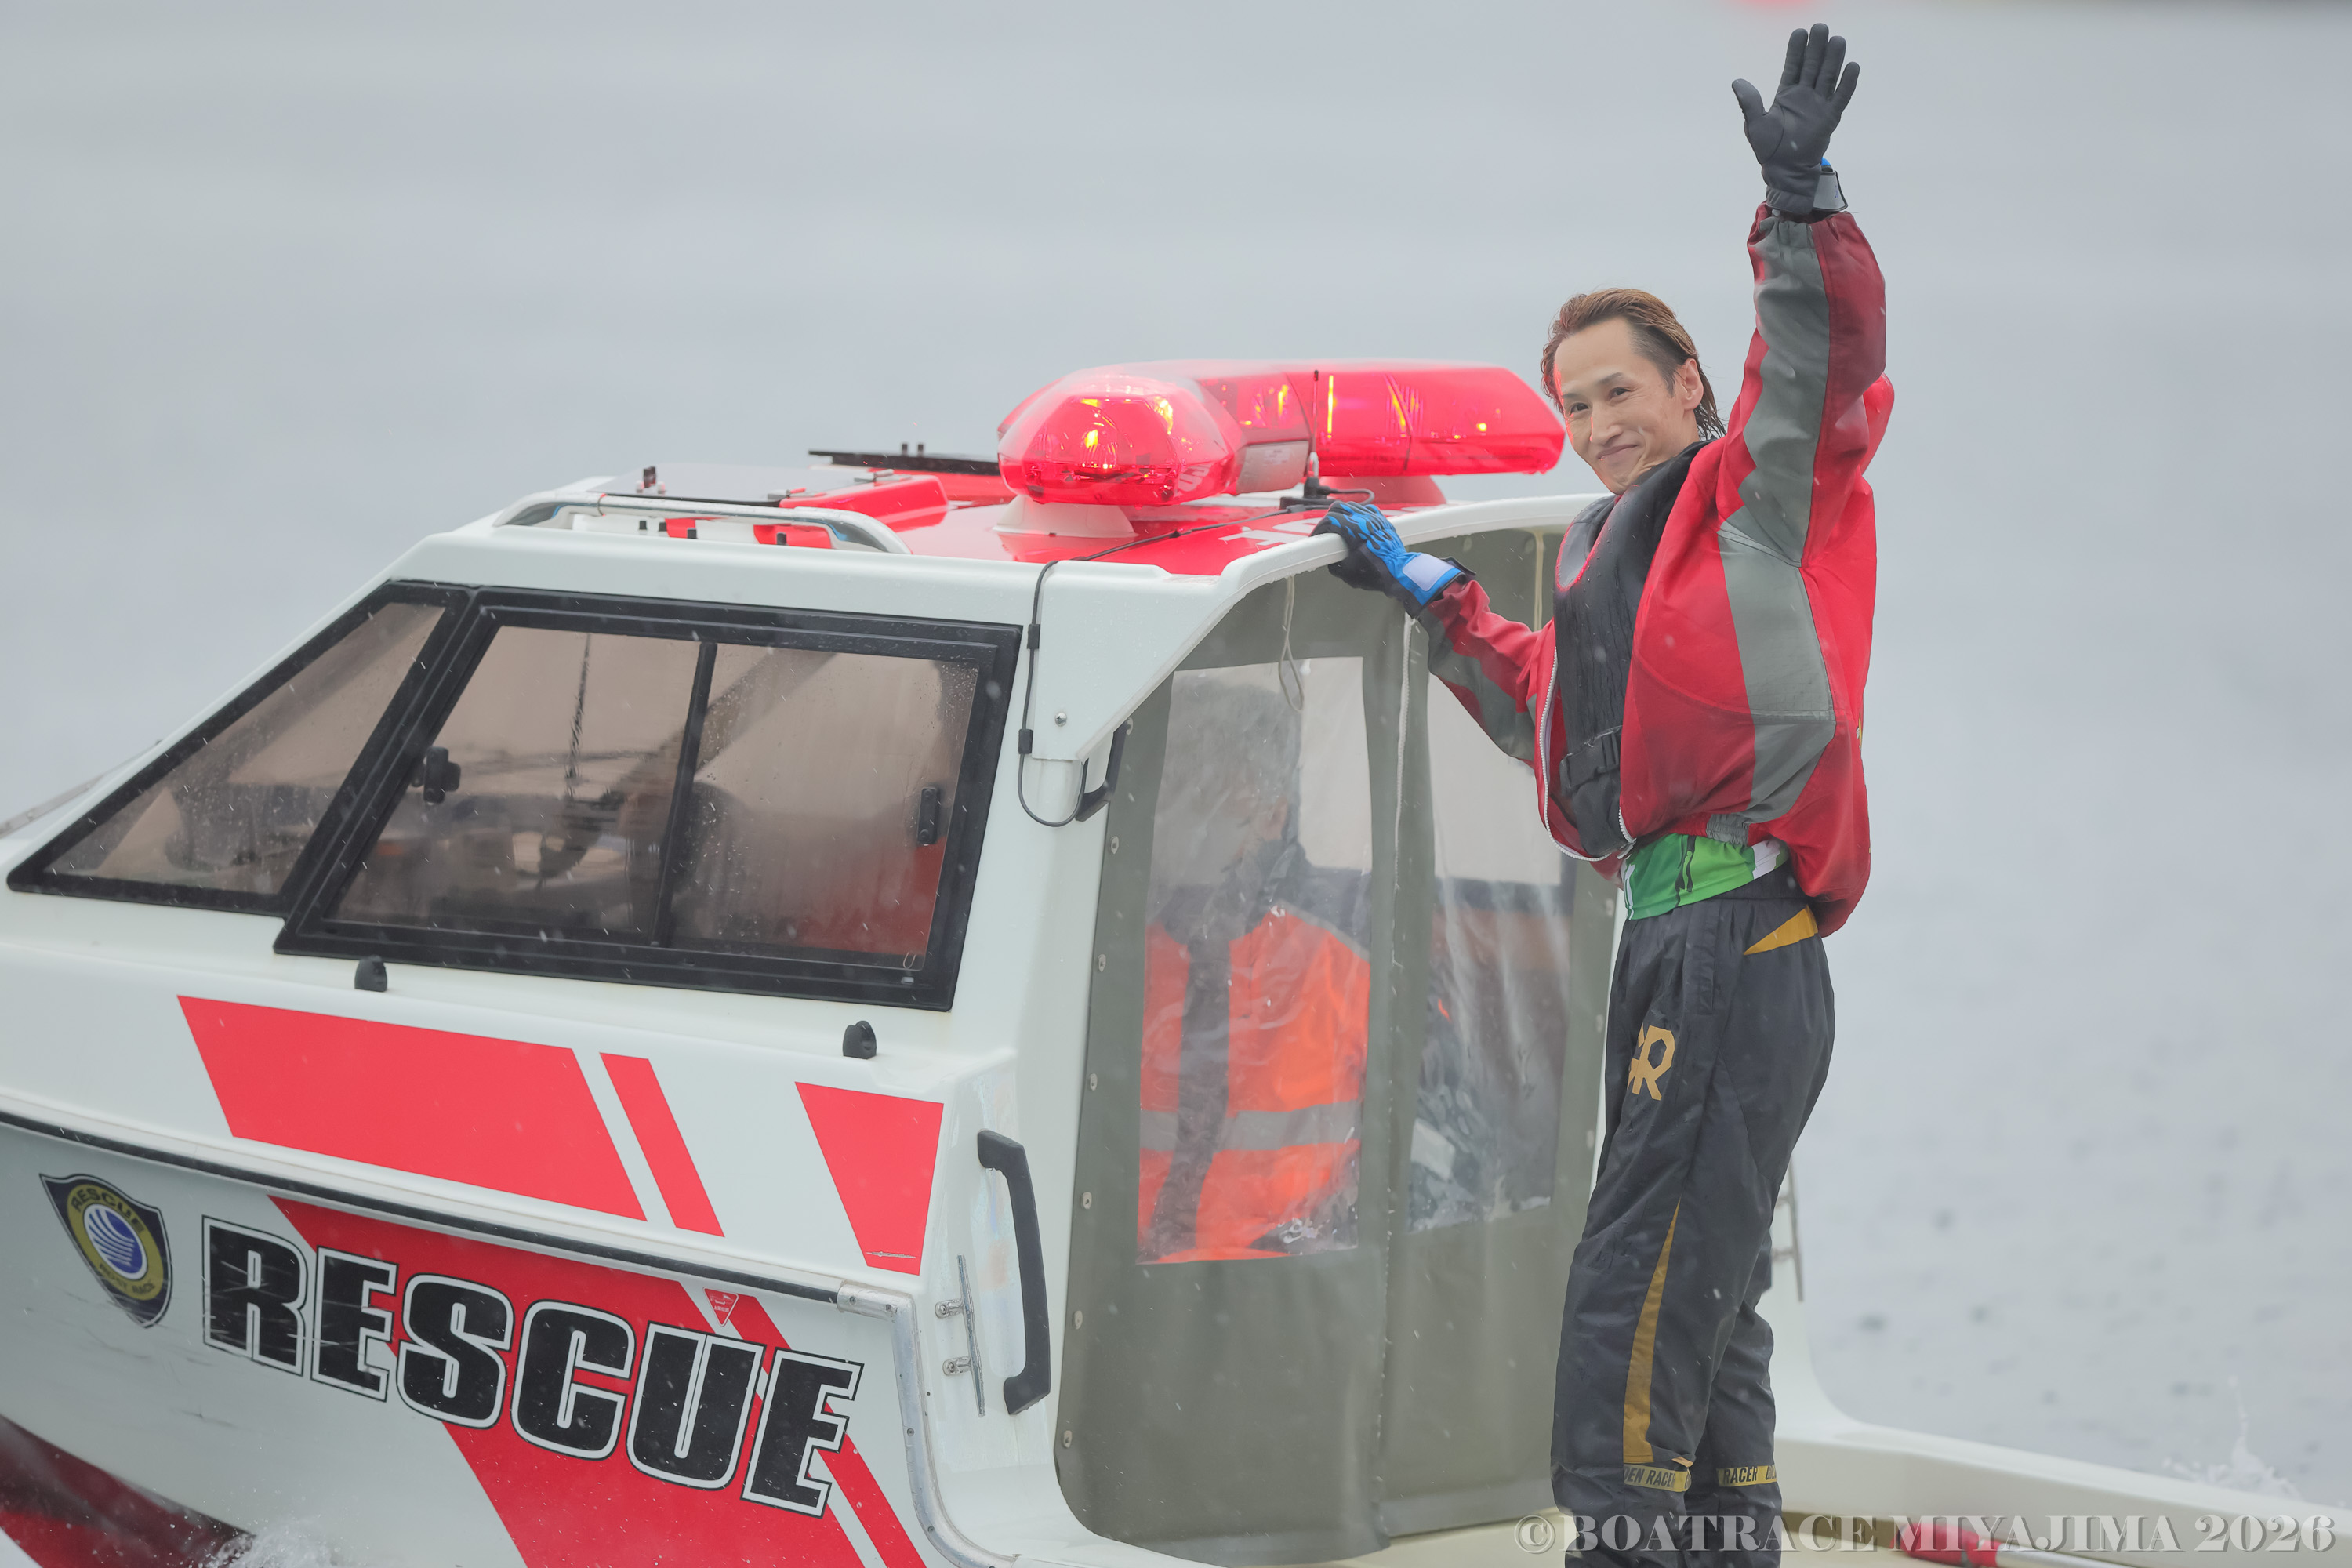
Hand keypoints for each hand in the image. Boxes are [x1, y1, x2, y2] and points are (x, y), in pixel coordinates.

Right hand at [1313, 501, 1462, 608]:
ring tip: (1340, 528)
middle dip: (1328, 518)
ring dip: (1342, 514)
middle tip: (1326, 531)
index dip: (1319, 529)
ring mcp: (1375, 518)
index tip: (1316, 537)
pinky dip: (1358, 514)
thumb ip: (1333, 564)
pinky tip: (1356, 524)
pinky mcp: (1383, 520)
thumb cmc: (1375, 574)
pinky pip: (1367, 509)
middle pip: (1338, 507)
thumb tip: (1330, 560)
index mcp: (1354, 530)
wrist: (1399, 572)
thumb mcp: (1346, 573)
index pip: (1329, 520)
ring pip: (1352, 506)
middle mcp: (1365, 520)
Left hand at [1732, 22, 1859, 212]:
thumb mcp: (1755, 124)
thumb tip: (1736, 82)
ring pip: (1828, 77)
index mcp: (1786, 94)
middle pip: (1813, 66)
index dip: (1797, 50)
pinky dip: (1847, 83)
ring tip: (1838, 40)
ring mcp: (1818, 105)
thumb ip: (1749, 103)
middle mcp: (1804, 95)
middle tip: (1821, 27)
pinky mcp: (1830, 117)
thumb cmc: (1769, 148)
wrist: (1784, 170)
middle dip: (1817, 48)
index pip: (1793, 66)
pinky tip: (1852, 66)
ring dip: (1833, 59)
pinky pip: (1840, 97)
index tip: (1800, 32)